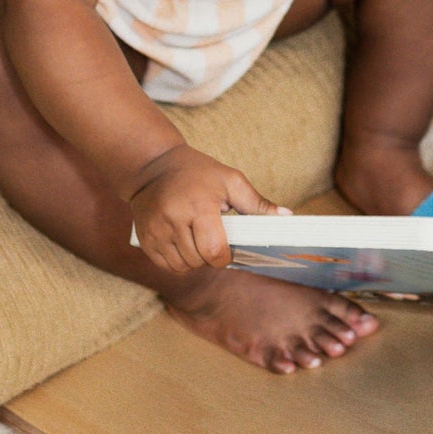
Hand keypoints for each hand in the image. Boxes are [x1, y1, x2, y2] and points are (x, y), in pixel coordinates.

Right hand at [126, 142, 283, 274]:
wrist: (154, 167)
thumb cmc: (198, 172)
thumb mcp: (230, 180)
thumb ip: (257, 203)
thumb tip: (286, 217)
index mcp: (199, 205)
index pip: (214, 250)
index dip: (225, 256)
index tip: (228, 248)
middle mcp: (174, 219)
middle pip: (199, 261)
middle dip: (210, 257)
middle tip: (213, 238)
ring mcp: (156, 231)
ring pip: (182, 267)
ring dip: (194, 261)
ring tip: (197, 239)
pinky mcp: (146, 239)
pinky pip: (166, 265)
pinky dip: (178, 261)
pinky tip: (183, 243)